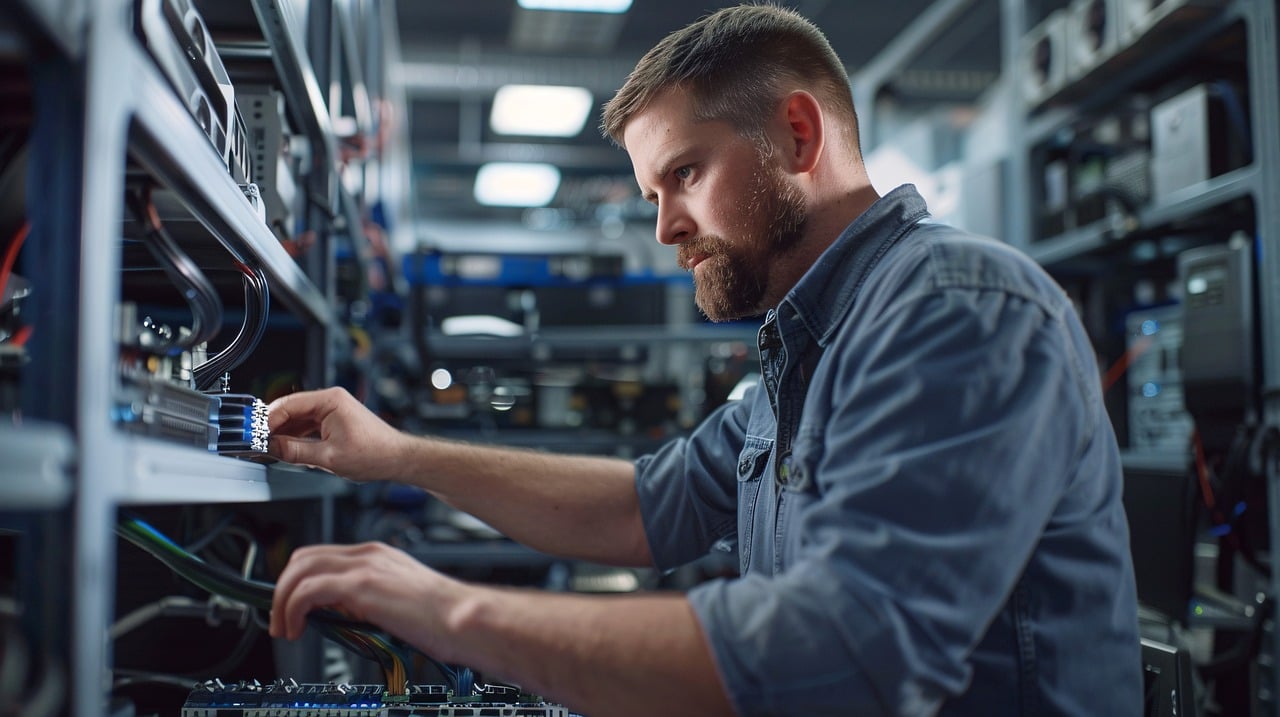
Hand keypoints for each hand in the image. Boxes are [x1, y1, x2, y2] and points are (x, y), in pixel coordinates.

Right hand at [267, 387, 406, 481]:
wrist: (397, 459)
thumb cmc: (375, 453)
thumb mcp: (328, 457)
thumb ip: (295, 452)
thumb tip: (271, 448)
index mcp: (330, 400)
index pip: (288, 404)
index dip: (267, 420)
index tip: (254, 434)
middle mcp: (331, 401)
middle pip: (291, 410)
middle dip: (273, 427)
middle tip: (257, 443)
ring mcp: (332, 411)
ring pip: (298, 420)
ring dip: (284, 434)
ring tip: (269, 449)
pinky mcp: (334, 422)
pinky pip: (308, 427)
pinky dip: (296, 437)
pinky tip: (287, 450)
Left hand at [269, 541, 467, 660]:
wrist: (464, 618)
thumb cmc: (444, 617)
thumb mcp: (399, 602)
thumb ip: (369, 601)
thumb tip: (342, 617)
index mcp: (379, 556)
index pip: (323, 556)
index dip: (299, 581)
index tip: (293, 607)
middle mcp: (368, 554)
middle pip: (304, 558)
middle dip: (283, 589)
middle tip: (281, 619)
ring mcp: (363, 566)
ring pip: (299, 570)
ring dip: (282, 601)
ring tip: (284, 628)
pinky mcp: (360, 586)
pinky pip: (307, 590)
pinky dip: (292, 609)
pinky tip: (296, 628)